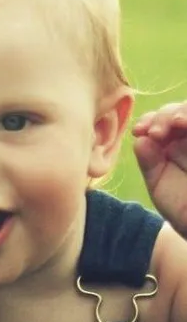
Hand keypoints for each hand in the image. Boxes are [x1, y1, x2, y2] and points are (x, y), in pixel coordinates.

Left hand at [133, 101, 186, 236]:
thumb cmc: (184, 210)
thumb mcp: (161, 187)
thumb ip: (150, 163)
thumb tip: (140, 139)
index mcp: (174, 145)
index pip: (163, 122)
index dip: (151, 120)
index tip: (139, 130)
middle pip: (181, 111)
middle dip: (166, 115)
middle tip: (156, 132)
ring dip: (184, 111)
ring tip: (175, 123)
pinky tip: (185, 123)